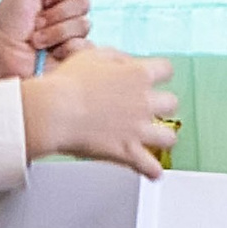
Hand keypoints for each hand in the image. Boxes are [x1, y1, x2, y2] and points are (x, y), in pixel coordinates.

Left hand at [0, 0, 88, 81]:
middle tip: (36, 22)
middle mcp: (65, 13)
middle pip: (83, 2)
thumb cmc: (7, 22)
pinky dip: (66, 48)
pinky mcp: (72, 56)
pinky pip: (86, 47)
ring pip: (84, 24)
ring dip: (55, 32)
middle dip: (56, 13)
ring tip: (36, 39)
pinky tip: (51, 53)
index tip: (40, 0)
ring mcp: (70, 35)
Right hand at [19, 50, 177, 176]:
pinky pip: (151, 167)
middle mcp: (144, 102)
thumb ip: (116, 58)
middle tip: (148, 108)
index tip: (153, 77)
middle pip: (172, 103)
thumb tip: (127, 64)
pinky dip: (152, 170)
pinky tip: (151, 171)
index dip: (158, 73)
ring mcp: (138, 129)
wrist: (54, 111)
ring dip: (162, 138)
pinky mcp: (127, 152)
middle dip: (161, 106)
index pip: (166, 70)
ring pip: (169, 137)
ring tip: (153, 138)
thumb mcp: (92, 56)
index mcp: (138, 75)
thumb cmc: (68, 83)